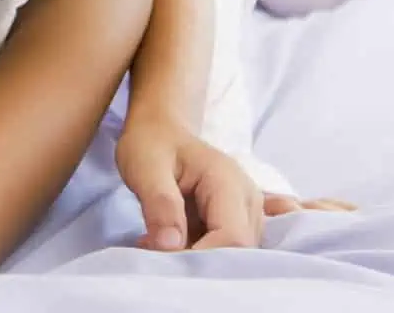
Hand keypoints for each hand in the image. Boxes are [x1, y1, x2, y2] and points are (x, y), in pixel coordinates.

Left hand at [116, 116, 262, 250]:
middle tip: (157, 255)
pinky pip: (232, 249)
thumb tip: (170, 246)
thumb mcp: (145, 167)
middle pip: (239, 251)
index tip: (164, 260)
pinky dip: (205, 256)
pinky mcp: (240, 221)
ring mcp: (248, 211)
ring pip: (236, 255)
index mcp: (228, 182)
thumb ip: (160, 204)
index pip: (233, 237)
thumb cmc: (152, 144)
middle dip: (199, 263)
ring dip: (199, 261)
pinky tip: (179, 245)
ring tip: (161, 245)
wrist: (160, 130)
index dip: (202, 258)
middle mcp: (248, 198)